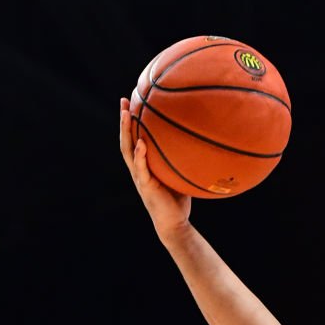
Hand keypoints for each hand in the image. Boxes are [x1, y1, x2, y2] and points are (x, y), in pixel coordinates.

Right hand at [119, 97, 191, 242]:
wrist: (174, 223)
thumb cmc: (178, 200)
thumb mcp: (180, 175)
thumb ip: (183, 161)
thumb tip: (201, 143)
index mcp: (144, 166)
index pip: (134, 140)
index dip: (131, 123)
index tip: (131, 103)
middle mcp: (138, 169)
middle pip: (126, 140)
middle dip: (123, 120)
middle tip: (123, 100)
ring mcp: (140, 177)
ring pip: (128, 151)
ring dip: (126, 132)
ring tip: (126, 114)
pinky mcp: (146, 187)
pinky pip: (141, 168)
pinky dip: (140, 155)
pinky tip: (141, 143)